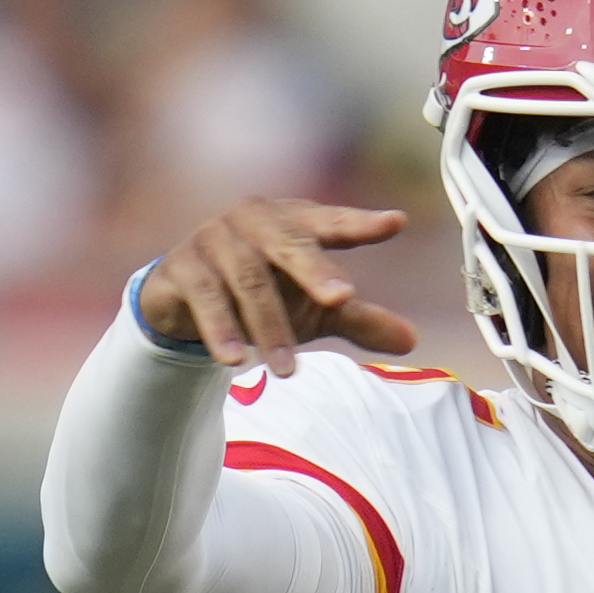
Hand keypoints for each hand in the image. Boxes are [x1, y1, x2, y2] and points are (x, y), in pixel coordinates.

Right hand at [137, 198, 419, 374]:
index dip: (361, 222)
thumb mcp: (313, 308)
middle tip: (343, 299)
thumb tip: (410, 342)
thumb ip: (358, 318)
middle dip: (317, 271)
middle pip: (291, 244)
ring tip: (288, 371)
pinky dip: (221, 330)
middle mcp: (256, 221)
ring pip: (249, 281)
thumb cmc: (264, 290)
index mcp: (295, 222)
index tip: (396, 223)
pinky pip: (206, 297)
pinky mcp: (183, 266)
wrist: (186, 296)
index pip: (333, 223)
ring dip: (270, 328)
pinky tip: (235, 362)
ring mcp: (216, 239)